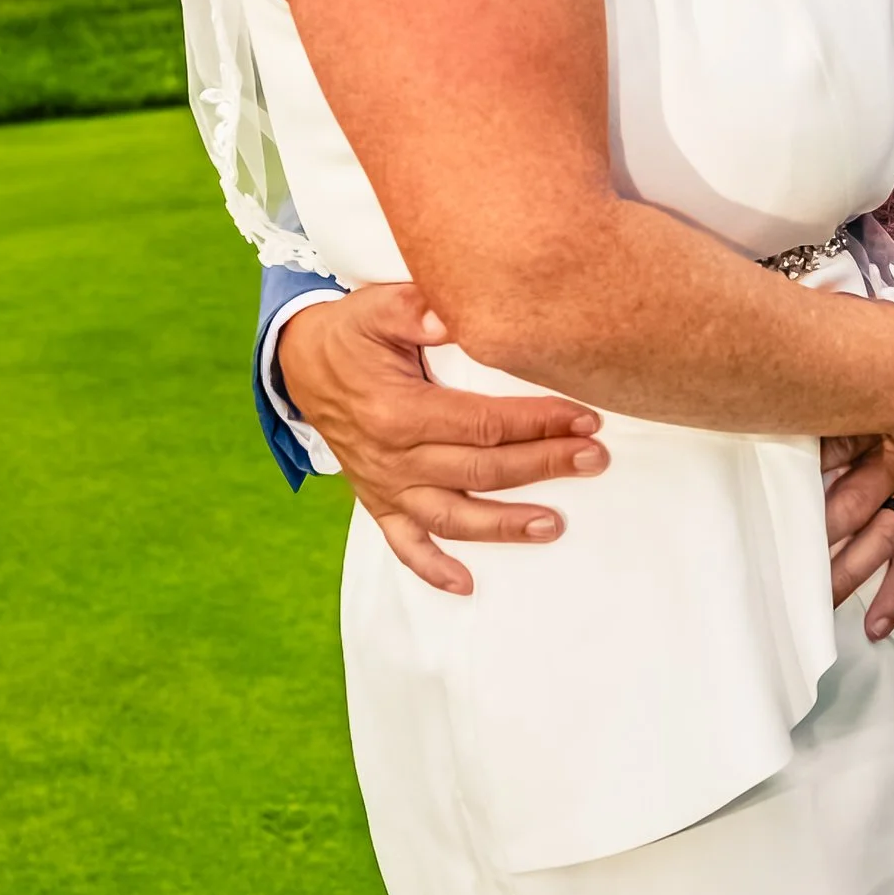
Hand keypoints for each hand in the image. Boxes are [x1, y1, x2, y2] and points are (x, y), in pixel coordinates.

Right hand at [276, 283, 607, 596]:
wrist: (300, 365)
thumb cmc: (352, 334)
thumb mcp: (376, 308)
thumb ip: (413, 309)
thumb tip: (451, 317)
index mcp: (398, 411)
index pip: (482, 423)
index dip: (537, 422)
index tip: (583, 418)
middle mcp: (393, 458)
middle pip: (480, 470)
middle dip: (542, 465)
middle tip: (593, 459)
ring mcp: (386, 486)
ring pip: (452, 516)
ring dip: (504, 525)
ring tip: (554, 525)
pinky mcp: (378, 501)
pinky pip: (404, 544)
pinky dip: (432, 568)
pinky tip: (466, 586)